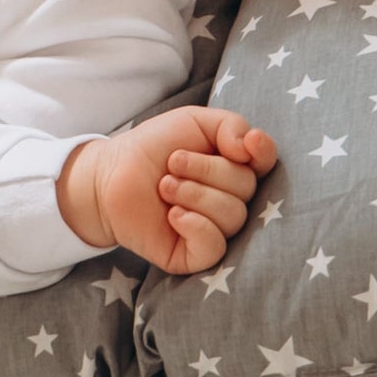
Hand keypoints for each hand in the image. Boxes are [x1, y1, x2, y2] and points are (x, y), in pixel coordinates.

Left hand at [61, 108, 277, 274]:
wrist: (110, 175)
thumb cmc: (153, 148)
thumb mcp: (192, 121)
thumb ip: (230, 125)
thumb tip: (252, 146)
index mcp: (235, 167)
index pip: (266, 162)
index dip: (262, 153)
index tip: (245, 145)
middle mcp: (231, 200)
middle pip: (246, 188)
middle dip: (206, 170)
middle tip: (172, 164)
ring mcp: (215, 229)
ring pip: (232, 216)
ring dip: (193, 194)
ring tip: (164, 186)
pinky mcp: (195, 255)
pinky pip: (215, 246)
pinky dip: (195, 226)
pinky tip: (173, 215)